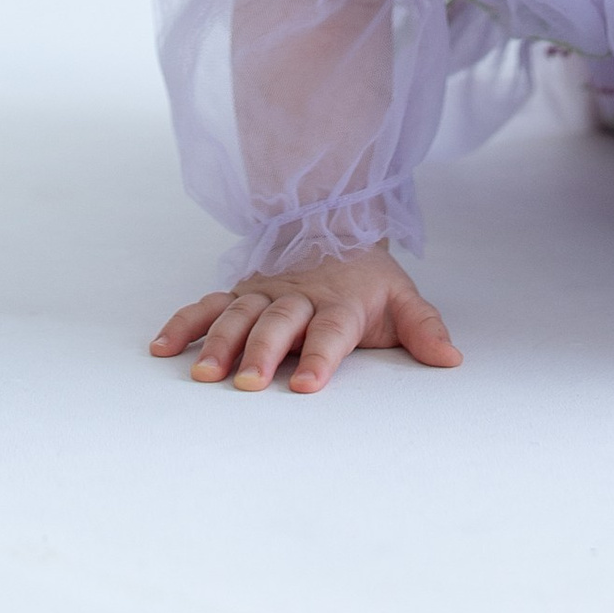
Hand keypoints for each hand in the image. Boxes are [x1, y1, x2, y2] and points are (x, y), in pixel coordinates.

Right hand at [149, 247, 461, 396]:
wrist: (336, 227)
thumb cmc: (368, 281)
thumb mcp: (403, 300)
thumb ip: (424, 329)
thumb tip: (451, 359)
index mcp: (340, 303)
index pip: (331, 332)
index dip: (320, 357)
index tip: (304, 385)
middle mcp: (298, 296)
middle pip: (279, 323)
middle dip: (262, 352)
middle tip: (245, 383)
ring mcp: (265, 293)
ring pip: (239, 314)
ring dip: (219, 342)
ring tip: (203, 374)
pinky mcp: (241, 293)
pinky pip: (207, 306)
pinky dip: (183, 324)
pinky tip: (162, 349)